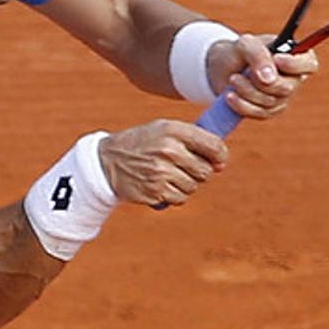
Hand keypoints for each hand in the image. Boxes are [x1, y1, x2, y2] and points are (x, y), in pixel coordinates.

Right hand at [97, 120, 227, 206]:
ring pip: (193, 187)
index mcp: (173, 130)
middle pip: (205, 171)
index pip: (213, 145)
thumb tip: (220, 163)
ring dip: (186, 184)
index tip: (218, 160)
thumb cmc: (142, 144)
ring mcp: (161, 172)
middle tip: (184, 167)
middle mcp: (169, 150)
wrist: (108, 161)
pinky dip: (175, 195)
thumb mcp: (163, 129)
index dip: (221, 155)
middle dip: (199, 172)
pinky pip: (180, 198)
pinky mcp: (155, 191)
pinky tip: (162, 185)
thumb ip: (192, 139)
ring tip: (169, 175)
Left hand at [205, 34, 318, 119]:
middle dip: (261, 82)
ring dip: (247, 91)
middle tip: (245, 72)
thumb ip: (258, 54)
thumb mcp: (245, 45)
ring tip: (233, 78)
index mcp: (294, 56)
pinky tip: (230, 95)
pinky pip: (260, 113)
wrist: (222, 69)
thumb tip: (269, 78)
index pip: (309, 64)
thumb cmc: (238, 52)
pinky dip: (242, 104)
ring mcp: (282, 97)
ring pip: (271, 102)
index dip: (295, 65)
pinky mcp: (269, 111)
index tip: (276, 59)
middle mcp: (293, 78)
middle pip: (288, 88)